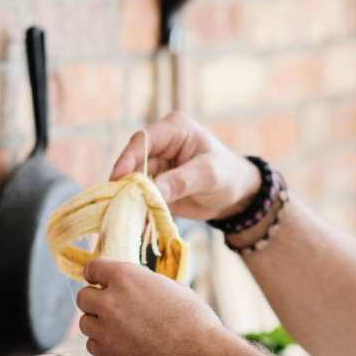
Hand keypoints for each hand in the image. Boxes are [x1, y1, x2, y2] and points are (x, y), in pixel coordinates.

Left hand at [76, 257, 233, 355]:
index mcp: (126, 277)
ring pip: (85, 323)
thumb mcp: (173, 289)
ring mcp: (105, 330)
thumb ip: (148, 285)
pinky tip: (122, 345)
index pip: (93, 268)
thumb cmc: (194, 321)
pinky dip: (103, 344)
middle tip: (111, 307)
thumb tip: (141, 287)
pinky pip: (92, 345)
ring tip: (120, 329)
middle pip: (83, 297)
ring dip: (98, 324)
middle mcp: (110, 301)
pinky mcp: (107, 355)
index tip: (99, 280)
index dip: (96, 274)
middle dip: (95, 300)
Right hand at [110, 112, 261, 220]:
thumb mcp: (210, 175)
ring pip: (133, 183)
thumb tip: (154, 190)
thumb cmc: (229, 175)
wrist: (237, 196)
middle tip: (118, 204)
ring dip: (130, 200)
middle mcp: (160, 145)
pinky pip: (141, 197)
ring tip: (127, 218)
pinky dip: (139, 211)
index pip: (143, 140)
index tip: (117, 178)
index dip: (128, 158)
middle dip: (126, 184)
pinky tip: (139, 226)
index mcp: (174, 129)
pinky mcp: (155, 186)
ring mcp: (156, 166)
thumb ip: (182, 180)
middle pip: (133, 162)